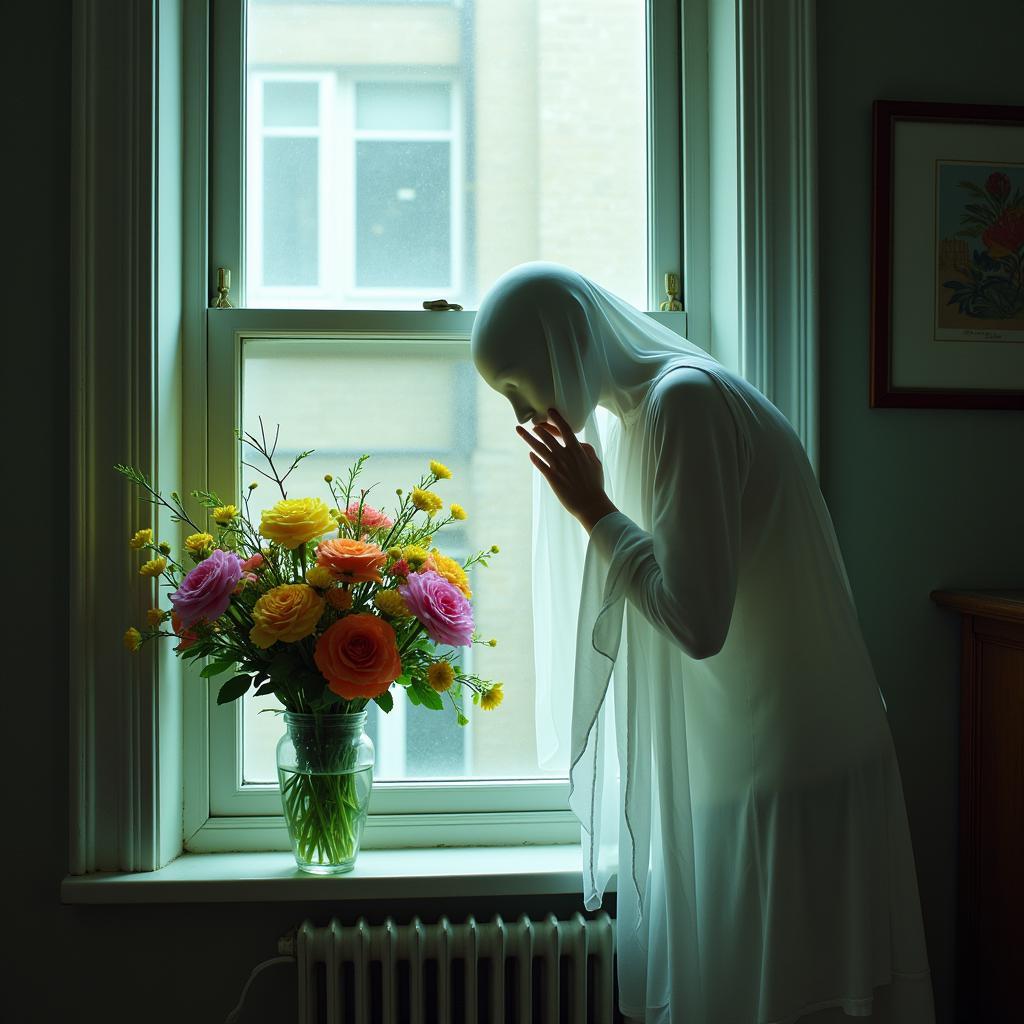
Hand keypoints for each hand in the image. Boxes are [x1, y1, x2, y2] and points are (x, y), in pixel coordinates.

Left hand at [516, 408, 618, 531]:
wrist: (590, 504)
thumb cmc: (595, 484)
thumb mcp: (596, 463)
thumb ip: (587, 450)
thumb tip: (579, 443)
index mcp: (577, 450)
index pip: (565, 429)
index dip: (556, 419)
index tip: (550, 411)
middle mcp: (565, 456)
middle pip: (547, 437)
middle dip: (538, 429)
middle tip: (533, 424)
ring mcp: (557, 466)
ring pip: (539, 448)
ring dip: (529, 439)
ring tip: (521, 431)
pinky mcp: (551, 477)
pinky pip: (539, 465)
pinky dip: (534, 458)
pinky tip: (530, 454)